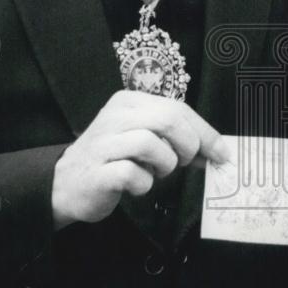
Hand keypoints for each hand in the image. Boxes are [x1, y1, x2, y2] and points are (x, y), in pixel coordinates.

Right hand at [51, 90, 230, 229]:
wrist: (66, 184)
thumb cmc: (114, 160)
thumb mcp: (145, 140)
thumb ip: (177, 139)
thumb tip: (217, 150)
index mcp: (130, 102)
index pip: (178, 108)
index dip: (205, 131)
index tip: (222, 153)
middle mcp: (115, 116)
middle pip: (168, 120)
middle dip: (187, 145)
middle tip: (184, 162)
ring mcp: (103, 142)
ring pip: (151, 144)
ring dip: (164, 165)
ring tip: (155, 173)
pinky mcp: (96, 171)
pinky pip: (132, 174)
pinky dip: (143, 184)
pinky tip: (136, 185)